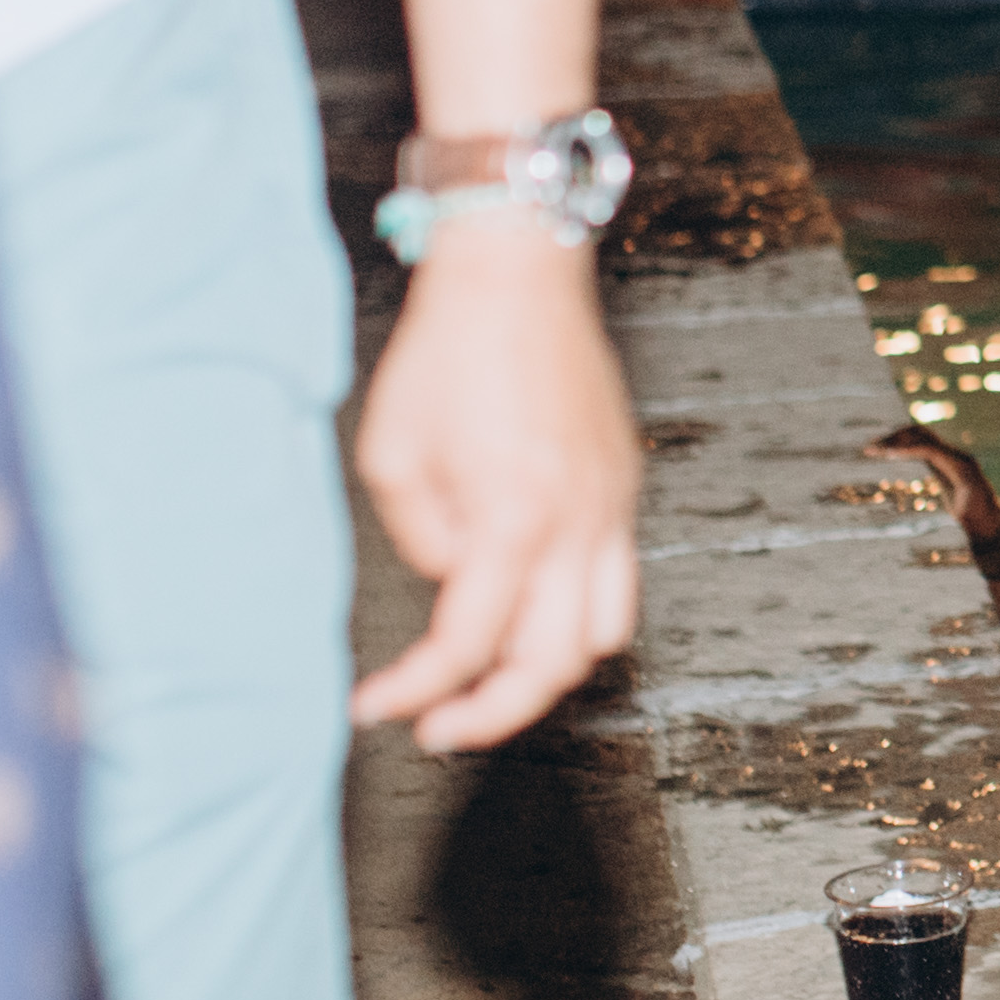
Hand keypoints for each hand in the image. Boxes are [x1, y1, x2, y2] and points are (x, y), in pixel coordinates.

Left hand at [349, 223, 642, 750]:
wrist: (518, 273)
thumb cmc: (448, 350)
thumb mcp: (392, 454)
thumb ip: (422, 537)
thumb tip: (453, 578)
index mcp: (513, 516)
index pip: (466, 643)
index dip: (416, 690)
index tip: (376, 706)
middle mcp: (576, 522)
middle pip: (552, 664)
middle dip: (492, 710)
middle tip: (440, 725)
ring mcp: (612, 505)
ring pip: (604, 635)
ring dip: (547, 671)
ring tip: (493, 677)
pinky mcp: (623, 486)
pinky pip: (617, 581)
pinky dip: (575, 615)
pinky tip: (528, 606)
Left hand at [871, 420, 999, 586]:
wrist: (990, 530)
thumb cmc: (972, 516)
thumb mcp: (949, 492)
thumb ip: (940, 477)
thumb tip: (930, 473)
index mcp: (953, 458)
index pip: (923, 438)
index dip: (900, 438)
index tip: (877, 448)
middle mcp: (958, 454)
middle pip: (921, 433)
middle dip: (894, 437)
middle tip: (869, 449)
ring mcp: (962, 460)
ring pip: (924, 440)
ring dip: (897, 443)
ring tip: (875, 451)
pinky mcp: (964, 470)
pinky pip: (932, 452)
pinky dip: (909, 450)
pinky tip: (891, 455)